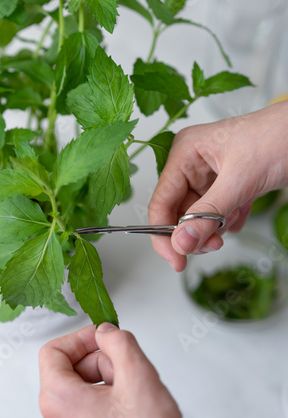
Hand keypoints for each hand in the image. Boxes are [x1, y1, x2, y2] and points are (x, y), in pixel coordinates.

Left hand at [39, 323, 215, 417]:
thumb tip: (105, 332)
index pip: (52, 352)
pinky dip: (106, 407)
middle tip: (128, 370)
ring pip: (80, 396)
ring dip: (106, 385)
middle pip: (68, 373)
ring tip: (134, 397)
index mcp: (59, 403)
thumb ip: (118, 342)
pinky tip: (133, 416)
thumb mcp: (139, 374)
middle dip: (99, 363)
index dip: (81, 338)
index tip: (104, 338)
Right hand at [149, 101, 287, 270]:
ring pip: (197, 217)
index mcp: (185, 152)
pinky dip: (227, 221)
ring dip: (213, 228)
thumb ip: (208, 214)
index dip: (164, 234)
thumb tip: (181, 242)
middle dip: (195, 232)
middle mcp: (192, 164)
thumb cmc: (279, 137)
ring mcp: (209, 175)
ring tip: (231, 222)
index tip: (177, 259)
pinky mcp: (225, 185)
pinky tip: (241, 212)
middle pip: (177, 212)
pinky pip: (215, 214)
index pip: (161, 201)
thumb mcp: (240, 180)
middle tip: (213, 244)